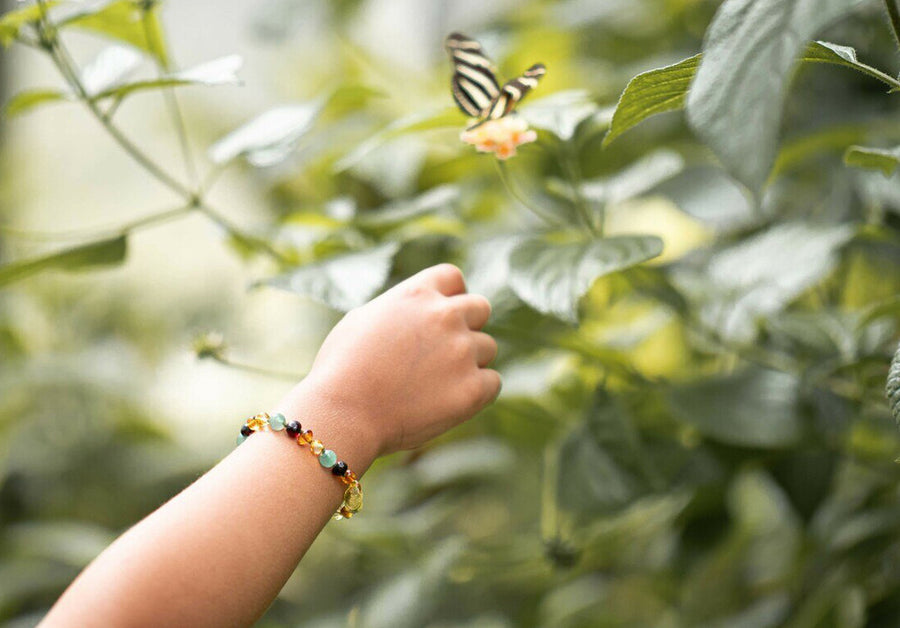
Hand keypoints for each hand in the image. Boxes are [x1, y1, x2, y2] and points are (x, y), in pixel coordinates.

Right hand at [299, 264, 499, 455]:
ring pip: (487, 348)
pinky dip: (476, 391)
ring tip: (434, 384)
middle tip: (445, 352)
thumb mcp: (363, 320)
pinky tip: (448, 401)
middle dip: (467, 325)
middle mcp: (445, 316)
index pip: (453, 277)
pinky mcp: (473, 388)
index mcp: (417, 294)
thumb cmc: (340, 371)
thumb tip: (418, 312)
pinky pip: (492, 382)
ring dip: (469, 362)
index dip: (452, 295)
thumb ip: (400, 310)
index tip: (446, 314)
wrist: (343, 414)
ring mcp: (462, 351)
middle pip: (480, 308)